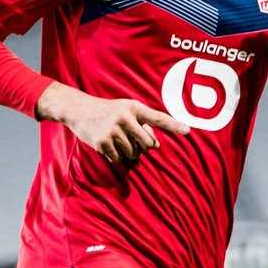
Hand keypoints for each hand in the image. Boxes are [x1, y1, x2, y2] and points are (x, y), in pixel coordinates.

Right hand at [36, 82, 189, 162]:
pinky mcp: (102, 142)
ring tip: (117, 140)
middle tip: (133, 140)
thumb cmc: (109, 111)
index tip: (188, 130)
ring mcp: (113, 130)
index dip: (174, 125)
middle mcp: (125, 118)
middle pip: (148, 144)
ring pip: (133, 154)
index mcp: (134, 108)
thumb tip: (156, 146)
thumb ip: (143, 125)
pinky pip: (118, 158)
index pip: (158, 117)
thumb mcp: (127, 111)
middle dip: (144, 147)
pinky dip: (116, 156)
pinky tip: (108, 144)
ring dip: (128, 152)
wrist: (79, 109)